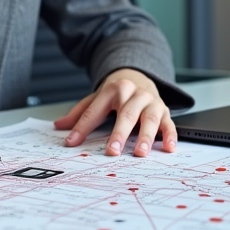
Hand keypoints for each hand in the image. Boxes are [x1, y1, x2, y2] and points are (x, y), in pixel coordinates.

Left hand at [52, 68, 176, 156]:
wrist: (139, 76)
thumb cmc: (116, 93)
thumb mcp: (96, 98)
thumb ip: (80, 113)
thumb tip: (59, 126)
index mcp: (113, 89)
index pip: (95, 111)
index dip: (82, 127)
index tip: (72, 143)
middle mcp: (134, 93)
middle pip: (126, 114)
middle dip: (119, 133)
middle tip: (113, 151)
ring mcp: (151, 101)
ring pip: (149, 119)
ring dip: (146, 137)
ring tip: (140, 153)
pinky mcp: (164, 110)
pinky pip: (169, 123)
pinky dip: (170, 136)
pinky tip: (168, 148)